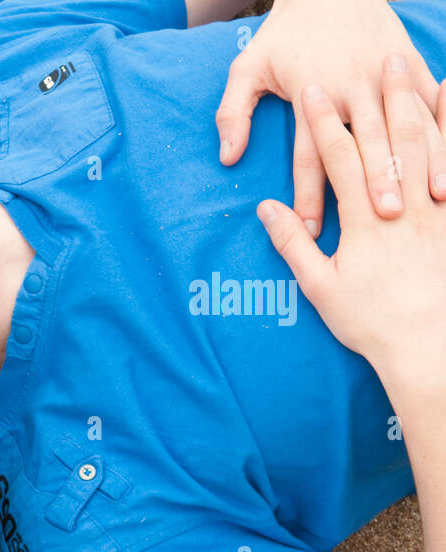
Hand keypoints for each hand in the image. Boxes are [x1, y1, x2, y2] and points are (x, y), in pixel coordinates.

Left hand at [217, 0, 445, 235]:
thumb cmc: (284, 36)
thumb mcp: (247, 69)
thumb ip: (233, 113)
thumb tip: (228, 158)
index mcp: (312, 96)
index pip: (310, 157)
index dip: (310, 196)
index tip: (313, 231)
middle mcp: (351, 87)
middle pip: (365, 145)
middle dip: (376, 183)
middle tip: (385, 221)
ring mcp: (385, 76)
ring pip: (406, 127)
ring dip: (420, 163)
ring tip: (431, 199)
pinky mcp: (411, 64)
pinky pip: (430, 102)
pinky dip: (444, 131)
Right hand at [256, 57, 445, 393]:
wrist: (428, 345)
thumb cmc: (369, 321)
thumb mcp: (320, 288)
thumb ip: (294, 244)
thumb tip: (268, 208)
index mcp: (363, 220)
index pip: (337, 157)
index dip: (320, 122)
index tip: (308, 91)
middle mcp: (402, 204)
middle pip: (387, 137)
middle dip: (376, 96)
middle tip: (370, 59)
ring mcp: (436, 209)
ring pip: (426, 142)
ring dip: (415, 102)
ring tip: (408, 68)